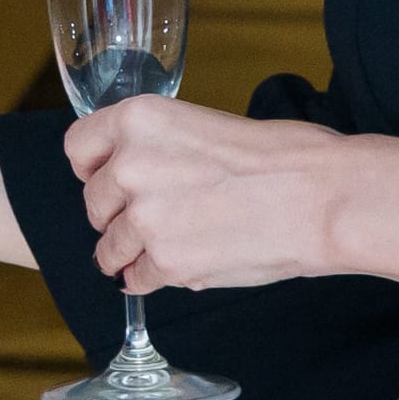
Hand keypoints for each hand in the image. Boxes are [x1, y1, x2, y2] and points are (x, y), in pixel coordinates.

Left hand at [69, 99, 398, 308]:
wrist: (321, 196)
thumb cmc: (279, 156)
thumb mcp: (200, 125)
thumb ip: (155, 148)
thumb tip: (128, 178)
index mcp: (137, 120)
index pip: (77, 149)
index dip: (93, 169)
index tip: (107, 180)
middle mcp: (129, 165)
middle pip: (93, 204)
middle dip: (117, 215)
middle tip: (154, 218)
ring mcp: (144, 217)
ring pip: (109, 249)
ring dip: (132, 254)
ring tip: (166, 249)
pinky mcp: (166, 263)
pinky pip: (136, 280)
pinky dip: (153, 279)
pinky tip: (180, 269)